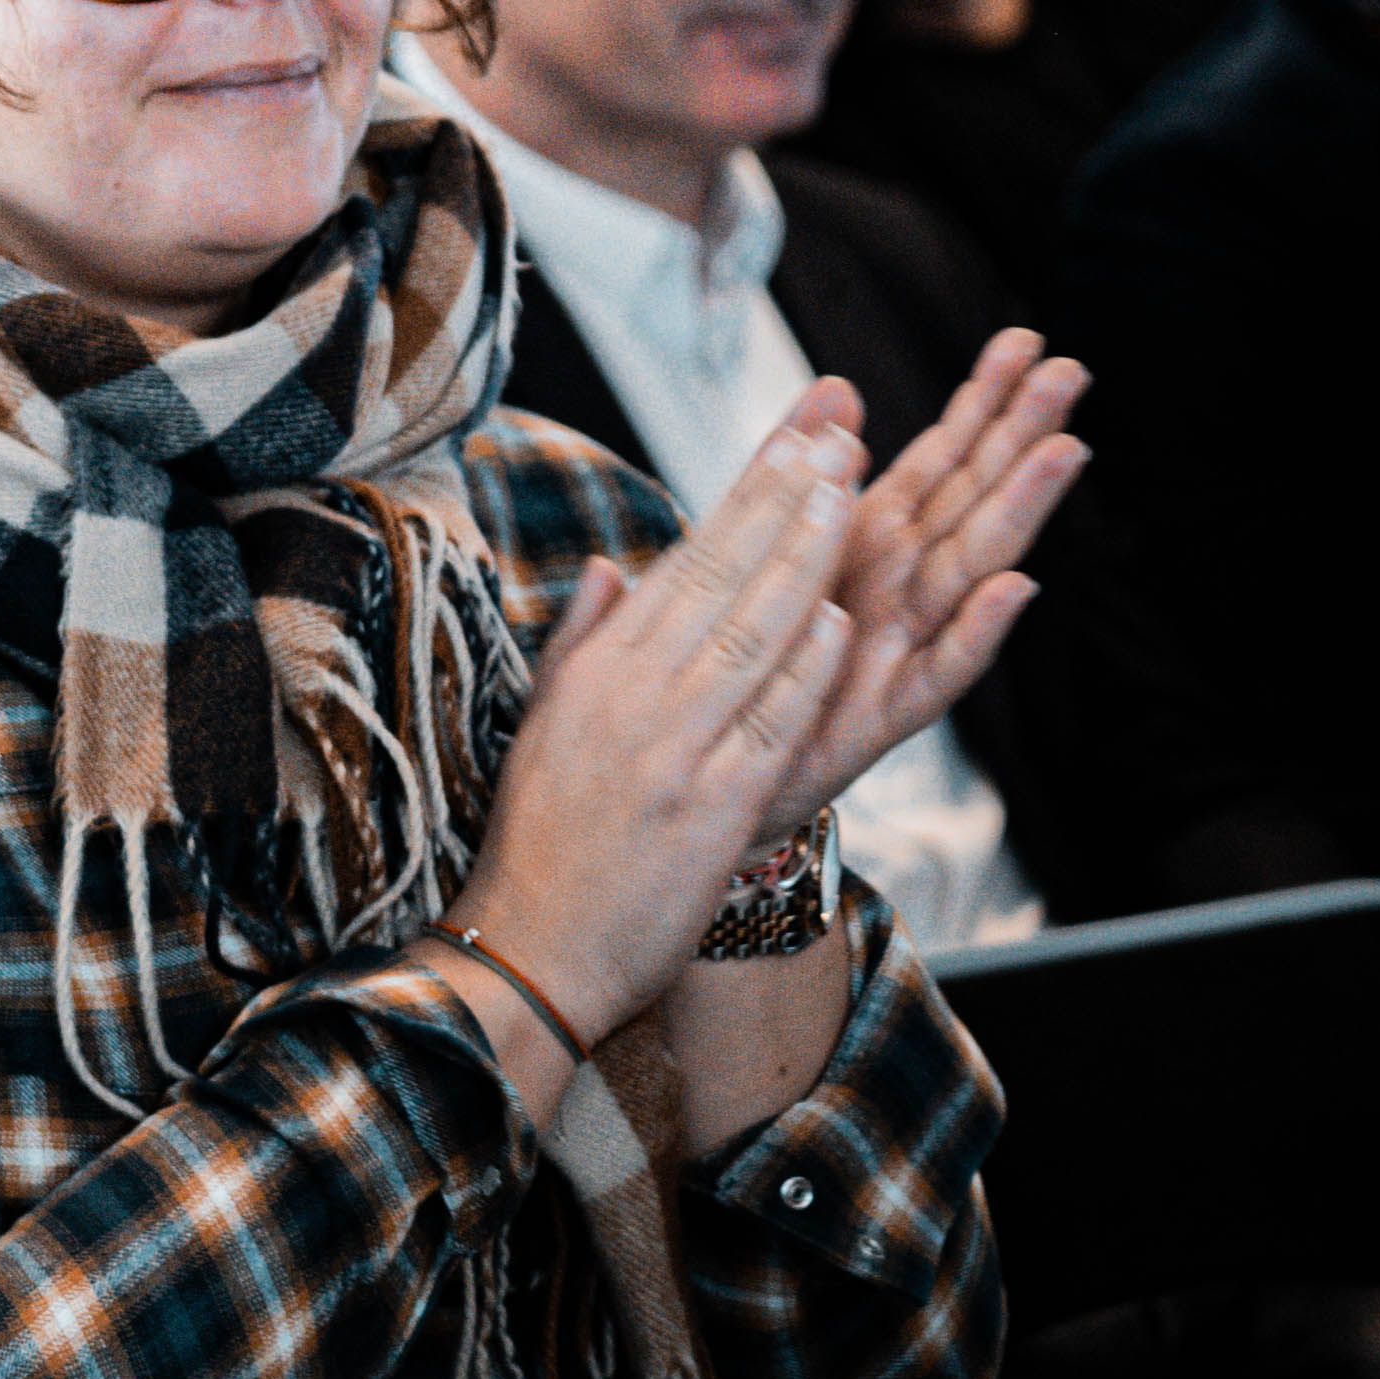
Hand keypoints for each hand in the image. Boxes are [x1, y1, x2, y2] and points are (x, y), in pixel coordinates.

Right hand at [446, 409, 863, 1065]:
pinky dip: (801, 671)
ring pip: (747, 635)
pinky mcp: (709, 806)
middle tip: (836, 431)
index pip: (684, 560)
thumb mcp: (547, 729)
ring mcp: (671, 749)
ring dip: (801, 559)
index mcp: (596, 672)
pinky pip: (763, 725)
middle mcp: (632, 696)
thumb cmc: (544, 845)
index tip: (795, 437)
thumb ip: (583, 643)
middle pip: (720, 578)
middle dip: (782, 498)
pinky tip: (837, 620)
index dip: (747, 494)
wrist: (532, 947)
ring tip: (848, 492)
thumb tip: (614, 567)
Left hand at [754, 343, 1086, 843]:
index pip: (941, 459)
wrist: (717, 775)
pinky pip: (941, 668)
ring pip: (974, 565)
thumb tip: (840, 386)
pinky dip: (977, 631)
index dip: (980, 402)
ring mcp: (906, 644)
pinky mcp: (889, 710)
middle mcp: (902, 586)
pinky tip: (1013, 591)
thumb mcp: (775, 553)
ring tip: (1064, 452)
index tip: (1023, 341)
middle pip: (974, 497)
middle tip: (1071, 371)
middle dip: (1021, 434)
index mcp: (871, 543)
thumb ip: (812, 473)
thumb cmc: (757, 664)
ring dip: (1020, 510)